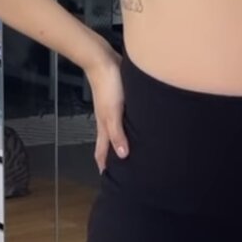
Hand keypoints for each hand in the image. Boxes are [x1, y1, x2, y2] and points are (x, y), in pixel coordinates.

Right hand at [85, 47, 128, 172]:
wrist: (103, 60)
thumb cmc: (108, 86)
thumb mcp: (113, 112)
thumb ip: (117, 133)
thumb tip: (122, 156)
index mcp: (104, 126)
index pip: (102, 151)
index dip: (104, 166)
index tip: (109, 181)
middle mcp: (108, 120)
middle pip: (111, 142)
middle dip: (116, 156)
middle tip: (126, 170)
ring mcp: (114, 109)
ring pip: (119, 130)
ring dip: (125, 140)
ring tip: (136, 151)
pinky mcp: (121, 99)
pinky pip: (126, 117)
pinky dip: (130, 125)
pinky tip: (140, 125)